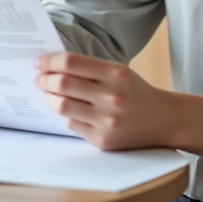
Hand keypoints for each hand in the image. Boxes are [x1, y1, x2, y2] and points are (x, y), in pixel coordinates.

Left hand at [34, 53, 202, 160]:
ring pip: (62, 106)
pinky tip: (67, 109)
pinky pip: (72, 125)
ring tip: (47, 94)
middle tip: (39, 78)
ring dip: (49, 98)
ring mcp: (107, 121)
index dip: (50, 61)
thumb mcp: (119, 72)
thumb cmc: (135, 92)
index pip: (71, 63)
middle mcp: (111, 97)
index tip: (39, 62)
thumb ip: (90, 69)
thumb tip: (52, 67)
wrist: (163, 120)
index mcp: (115, 74)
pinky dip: (65, 115)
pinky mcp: (103, 140)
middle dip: (44, 80)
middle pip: (63, 84)